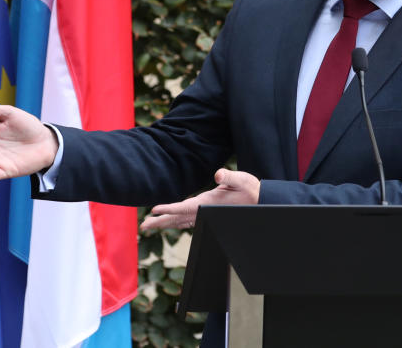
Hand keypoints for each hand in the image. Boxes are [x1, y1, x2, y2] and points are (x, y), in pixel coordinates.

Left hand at [139, 168, 259, 230]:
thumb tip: (218, 174)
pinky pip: (185, 220)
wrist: (258, 201)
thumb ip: (229, 176)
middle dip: (160, 222)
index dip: (169, 208)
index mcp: (208, 204)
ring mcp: (204, 214)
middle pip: (177, 218)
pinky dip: (174, 220)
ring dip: (164, 223)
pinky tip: (167, 222)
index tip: (154, 210)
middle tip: (143, 226)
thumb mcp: (241, 179)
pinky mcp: (205, 213)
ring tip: (148, 225)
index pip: (184, 207)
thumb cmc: (249, 190)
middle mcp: (204, 212)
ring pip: (180, 221)